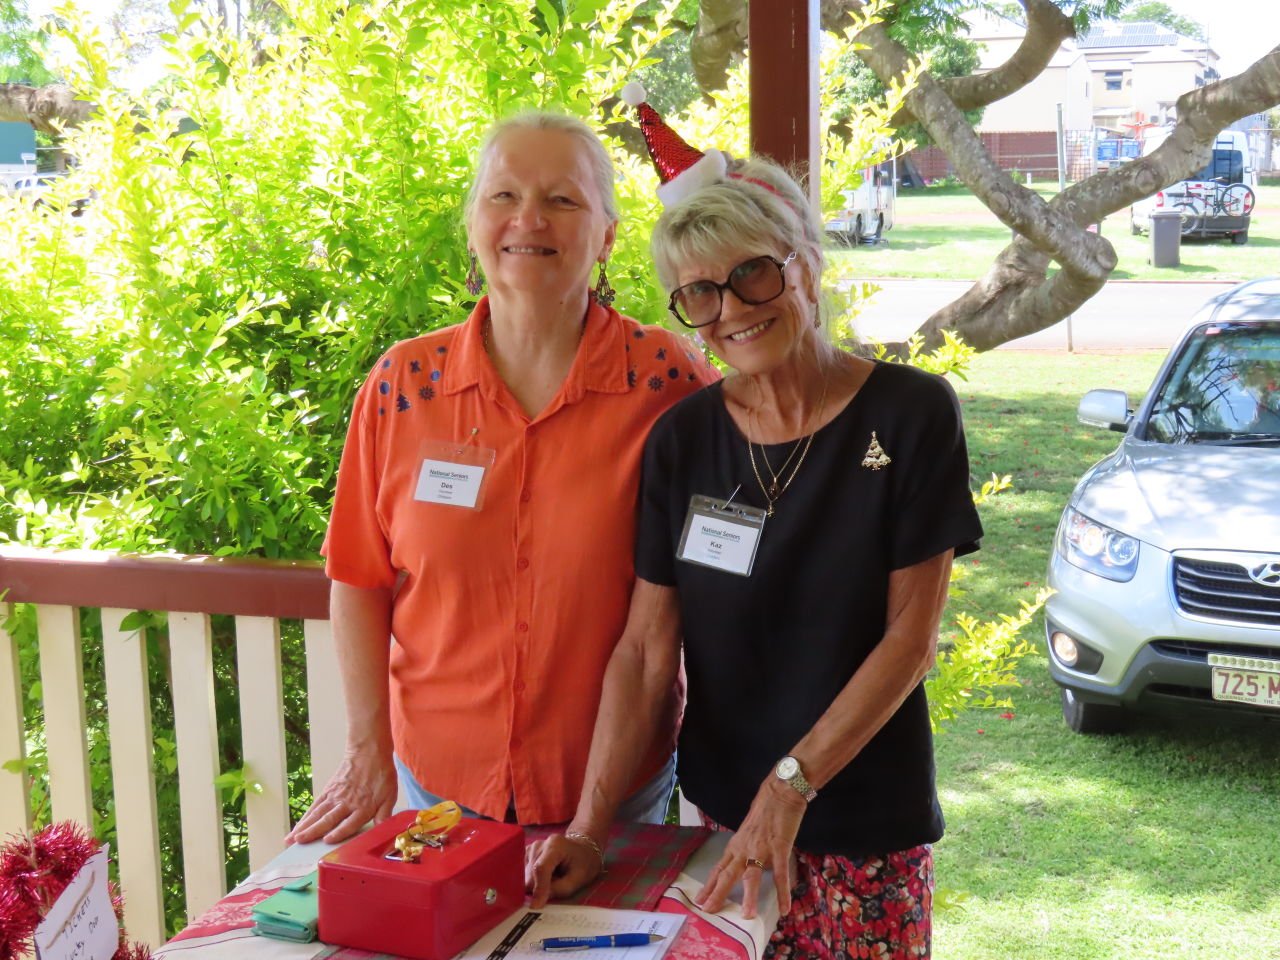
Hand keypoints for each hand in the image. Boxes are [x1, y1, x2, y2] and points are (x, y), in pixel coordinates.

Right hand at [286, 748, 396, 844]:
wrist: (369, 752)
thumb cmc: (381, 775)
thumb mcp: (390, 795)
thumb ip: (384, 815)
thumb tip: (383, 832)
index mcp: (363, 806)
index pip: (350, 822)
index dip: (338, 832)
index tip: (327, 840)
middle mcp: (346, 803)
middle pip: (328, 819)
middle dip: (313, 832)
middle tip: (299, 843)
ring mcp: (335, 796)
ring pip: (317, 814)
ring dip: (304, 827)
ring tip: (291, 838)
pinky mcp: (328, 791)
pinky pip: (315, 806)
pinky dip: (305, 817)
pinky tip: (297, 827)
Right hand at [525, 832, 606, 908]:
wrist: (583, 848)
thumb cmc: (584, 863)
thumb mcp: (578, 879)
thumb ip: (559, 889)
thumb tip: (538, 901)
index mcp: (555, 845)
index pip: (541, 868)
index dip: (538, 888)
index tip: (536, 906)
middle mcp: (540, 844)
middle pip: (531, 874)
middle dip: (538, 888)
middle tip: (555, 889)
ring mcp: (532, 848)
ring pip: (525, 876)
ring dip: (536, 884)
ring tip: (553, 880)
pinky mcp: (527, 854)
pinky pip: (525, 873)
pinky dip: (533, 880)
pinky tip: (546, 877)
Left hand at [694, 779, 805, 918]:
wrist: (780, 792)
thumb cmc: (765, 810)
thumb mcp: (749, 831)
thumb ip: (746, 847)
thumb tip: (747, 863)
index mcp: (736, 845)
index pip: (719, 868)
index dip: (709, 885)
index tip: (700, 900)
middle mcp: (744, 848)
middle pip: (728, 875)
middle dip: (718, 894)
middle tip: (709, 912)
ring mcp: (761, 849)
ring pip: (752, 876)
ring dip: (749, 897)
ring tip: (747, 916)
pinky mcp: (779, 847)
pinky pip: (780, 873)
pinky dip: (782, 892)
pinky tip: (785, 907)